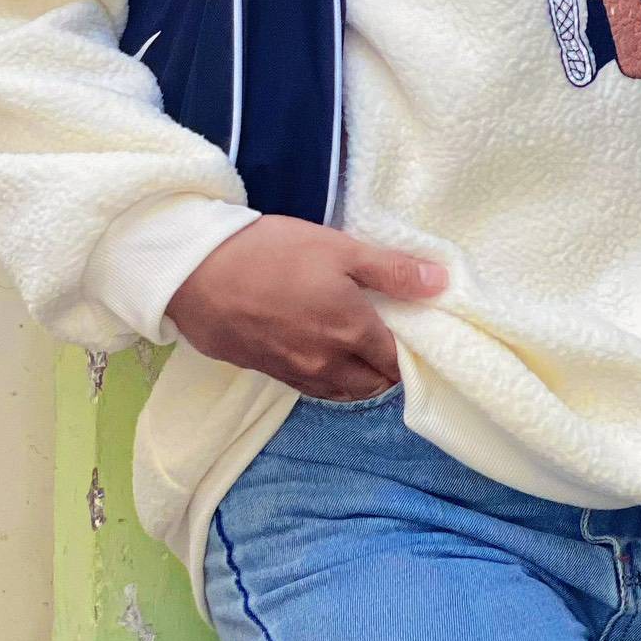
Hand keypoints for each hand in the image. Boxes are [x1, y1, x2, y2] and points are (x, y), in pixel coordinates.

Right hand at [166, 215, 448, 399]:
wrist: (199, 272)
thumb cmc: (274, 253)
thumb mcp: (340, 249)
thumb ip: (393, 270)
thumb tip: (441, 284)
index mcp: (352, 334)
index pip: (399, 361)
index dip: (412, 349)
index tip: (415, 329)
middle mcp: (328, 365)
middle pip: (374, 384)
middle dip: (388, 367)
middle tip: (389, 334)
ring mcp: (296, 373)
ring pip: (343, 391)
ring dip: (359, 376)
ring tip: (360, 344)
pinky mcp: (269, 372)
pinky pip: (312, 386)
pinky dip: (329, 376)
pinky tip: (323, 350)